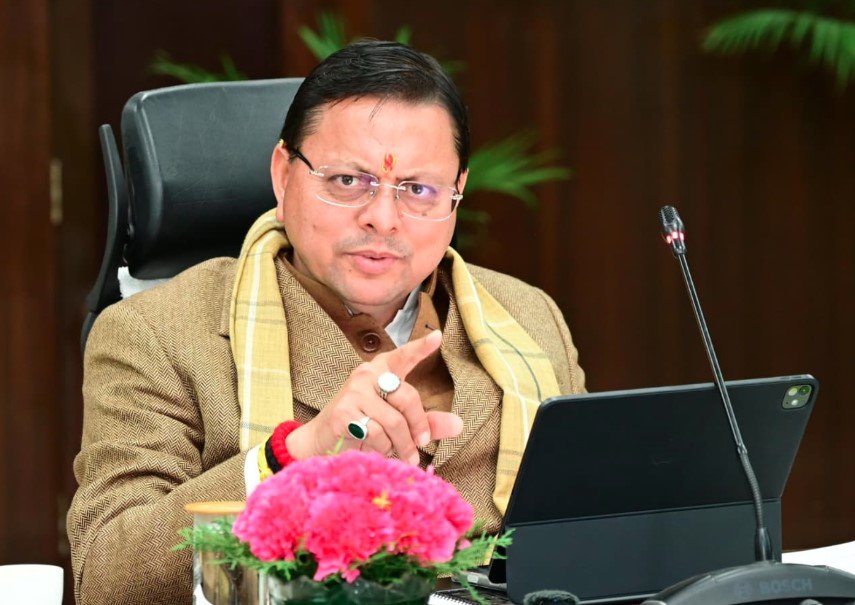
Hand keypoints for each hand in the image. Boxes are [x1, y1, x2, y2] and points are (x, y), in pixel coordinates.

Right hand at [286, 330, 462, 463]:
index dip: (420, 348)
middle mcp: (367, 375)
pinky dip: (382, 450)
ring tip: (401, 456)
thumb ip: (427, 422)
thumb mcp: (398, 422)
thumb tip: (458, 425)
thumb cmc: (364, 427)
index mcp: (381, 371)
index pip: (403, 357)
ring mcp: (353, 392)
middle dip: (417, 427)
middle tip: (420, 446)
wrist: (322, 441)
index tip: (437, 337)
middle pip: (407, 398)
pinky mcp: (343, 413)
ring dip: (401, 446)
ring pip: (394, 422)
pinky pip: (377, 435)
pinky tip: (376, 451)